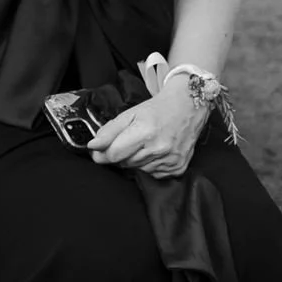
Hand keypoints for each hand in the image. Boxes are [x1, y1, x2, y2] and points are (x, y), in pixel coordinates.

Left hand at [86, 79, 210, 179]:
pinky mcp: (178, 168)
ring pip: (138, 170)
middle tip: (130, 140)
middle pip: (125, 163)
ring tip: (145, 144)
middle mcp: (159, 148)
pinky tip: (156, 151)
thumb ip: (109, 131)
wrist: (188, 107)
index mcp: (144, 132)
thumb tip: (92, 146)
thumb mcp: (130, 114)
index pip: (113, 154)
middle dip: (122, 154)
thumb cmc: (157, 109)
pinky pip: (153, 174)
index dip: (104, 153)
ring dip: (136, 160)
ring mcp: (170, 160)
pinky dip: (150, 165)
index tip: (100, 149)